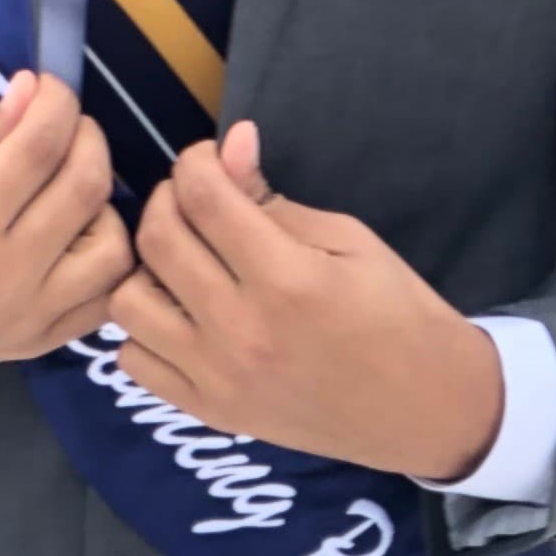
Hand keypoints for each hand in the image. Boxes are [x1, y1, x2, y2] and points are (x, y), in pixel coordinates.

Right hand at [0, 73, 132, 399]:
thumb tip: (29, 97)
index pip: (40, 145)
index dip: (56, 102)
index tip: (48, 87)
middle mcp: (6, 274)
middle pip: (86, 187)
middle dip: (86, 135)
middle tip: (61, 123)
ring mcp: (28, 317)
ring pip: (114, 248)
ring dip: (102, 202)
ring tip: (67, 184)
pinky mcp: (37, 344)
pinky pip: (104, 299)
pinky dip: (107, 260)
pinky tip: (77, 234)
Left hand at [112, 124, 505, 485]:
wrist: (427, 408)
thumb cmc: (398, 314)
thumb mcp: (349, 241)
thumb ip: (274, 200)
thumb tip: (231, 144)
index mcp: (287, 279)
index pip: (203, 197)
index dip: (197, 162)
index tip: (211, 161)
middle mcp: (242, 330)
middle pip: (158, 240)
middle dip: (168, 199)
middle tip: (196, 200)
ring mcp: (219, 377)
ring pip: (128, 301)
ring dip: (145, 267)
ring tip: (181, 260)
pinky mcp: (210, 412)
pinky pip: (133, 361)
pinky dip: (143, 330)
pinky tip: (177, 313)